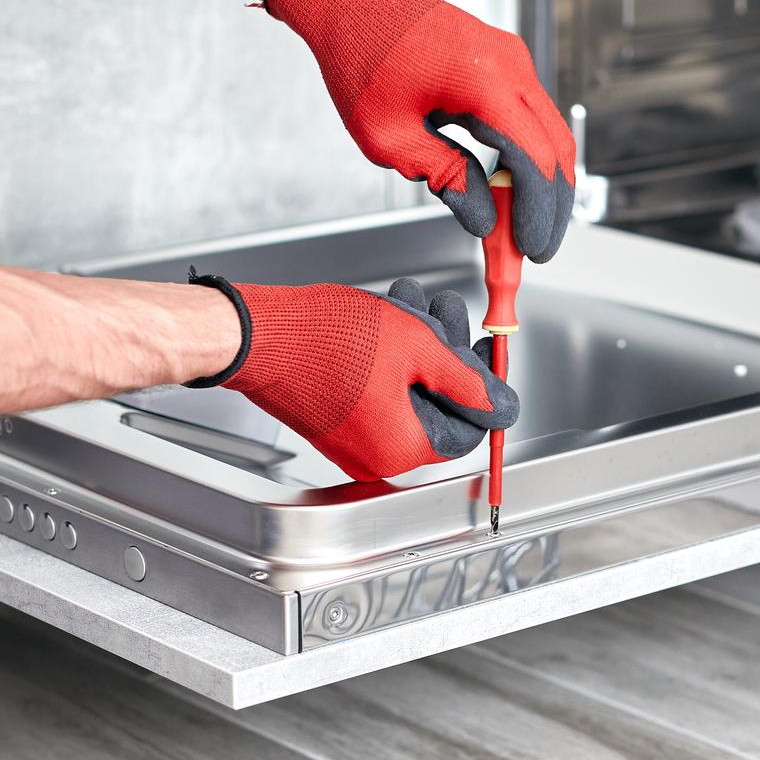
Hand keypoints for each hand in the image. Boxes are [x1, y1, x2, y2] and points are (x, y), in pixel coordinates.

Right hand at [191, 275, 518, 481]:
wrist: (258, 335)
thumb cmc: (325, 340)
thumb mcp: (419, 347)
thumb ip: (467, 380)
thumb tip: (502, 405)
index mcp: (402, 448)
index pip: (467, 429)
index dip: (481, 385)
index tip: (483, 351)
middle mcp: (376, 455)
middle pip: (437, 407)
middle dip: (446, 354)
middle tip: (446, 314)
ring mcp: (351, 439)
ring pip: (407, 391)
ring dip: (418, 344)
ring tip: (412, 303)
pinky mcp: (332, 419)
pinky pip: (377, 391)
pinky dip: (389, 356)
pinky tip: (388, 317)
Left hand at [264, 0, 576, 262]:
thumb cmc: (358, 52)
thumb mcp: (388, 136)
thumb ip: (444, 177)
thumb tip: (482, 218)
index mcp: (484, 79)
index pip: (534, 160)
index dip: (538, 213)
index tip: (531, 251)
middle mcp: (509, 64)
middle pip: (555, 150)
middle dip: (549, 207)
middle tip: (531, 251)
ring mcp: (510, 59)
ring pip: (548, 135)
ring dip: (539, 185)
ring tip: (519, 230)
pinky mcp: (502, 63)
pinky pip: (529, 118)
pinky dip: (526, 158)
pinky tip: (510, 191)